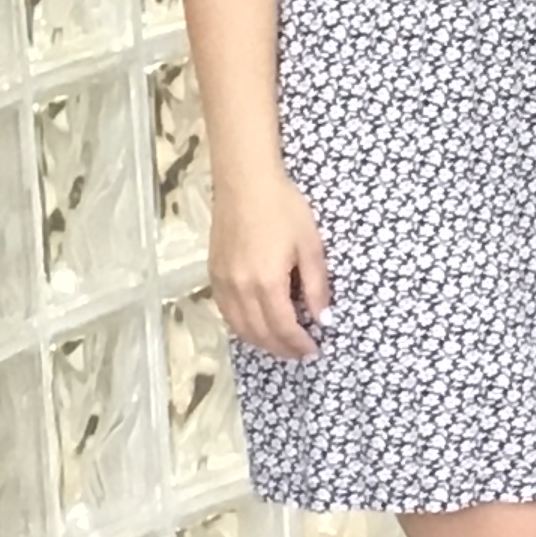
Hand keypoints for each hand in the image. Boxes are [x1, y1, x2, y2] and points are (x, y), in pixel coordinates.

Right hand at [210, 177, 332, 359]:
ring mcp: (222, 282)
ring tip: (281, 344)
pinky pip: (226, 311)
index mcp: (266, 282)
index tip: (313, 350)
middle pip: (259, 333)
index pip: (282, 328)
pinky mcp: (213, 274)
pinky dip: (242, 326)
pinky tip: (256, 325)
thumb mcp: (311, 246)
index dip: (298, 344)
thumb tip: (322, 318)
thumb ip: (315, 286)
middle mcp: (240, 288)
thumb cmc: (284, 209)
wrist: (245, 183)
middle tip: (299, 353)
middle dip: (281, 348)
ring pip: (239, 326)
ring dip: (260, 341)